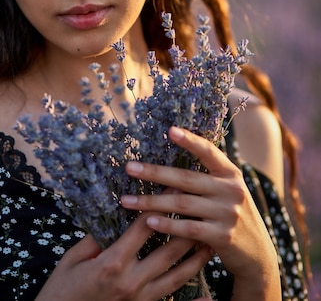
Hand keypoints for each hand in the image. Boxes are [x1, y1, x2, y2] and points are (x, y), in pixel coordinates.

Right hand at [35, 210, 212, 300]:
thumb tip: (113, 218)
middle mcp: (132, 282)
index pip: (145, 227)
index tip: (172, 185)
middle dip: (187, 227)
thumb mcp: (73, 258)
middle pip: (168, 250)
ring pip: (177, 276)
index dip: (160, 204)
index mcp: (113, 263)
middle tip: (201, 207)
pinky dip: (192, 299)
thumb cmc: (62, 289)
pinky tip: (208, 296)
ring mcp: (140, 300)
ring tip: (211, 241)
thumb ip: (96, 238)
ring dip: (195, 258)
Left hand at [121, 127, 280, 300]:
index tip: (170, 130)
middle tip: (129, 168)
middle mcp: (231, 190)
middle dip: (154, 172)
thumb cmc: (232, 215)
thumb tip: (175, 153)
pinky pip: (189, 229)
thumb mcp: (228, 190)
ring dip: (151, 202)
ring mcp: (228, 213)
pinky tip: (149, 221)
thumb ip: (208, 175)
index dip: (190, 141)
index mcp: (231, 173)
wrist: (258, 254)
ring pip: (182, 204)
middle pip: (186, 178)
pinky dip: (168, 225)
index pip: (208, 152)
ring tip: (126, 200)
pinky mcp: (223, 237)